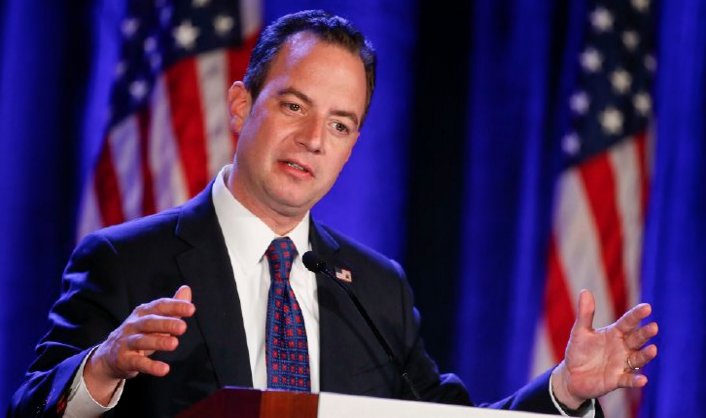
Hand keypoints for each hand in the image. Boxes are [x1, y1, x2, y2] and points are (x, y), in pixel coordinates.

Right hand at [84, 285, 195, 404]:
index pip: (159, 306)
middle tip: (183, 327)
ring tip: (174, 343)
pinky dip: (151, 366)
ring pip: (142, 341)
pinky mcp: (124, 359)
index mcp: (143, 312)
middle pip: (149, 322)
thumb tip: (186, 289)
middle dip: (166, 324)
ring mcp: (127, 342)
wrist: (110, 356)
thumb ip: (172, 307)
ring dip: (158, 342)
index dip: (174, 306)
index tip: (191, 309)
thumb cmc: (139, 334)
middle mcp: (133, 325)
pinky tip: (164, 369)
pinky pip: (138, 362)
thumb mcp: (155, 319)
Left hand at [552, 289, 657, 408]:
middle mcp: (622, 348)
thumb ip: (585, 313)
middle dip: (645, 333)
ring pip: (637, 358)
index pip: (628, 322)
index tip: (647, 307)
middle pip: (636, 339)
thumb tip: (585, 290)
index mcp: (614, 333)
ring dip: (645, 355)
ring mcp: (621, 364)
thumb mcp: (580, 331)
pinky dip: (635, 380)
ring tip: (653, 349)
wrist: (571, 375)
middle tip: (654, 327)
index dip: (636, 315)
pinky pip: (628, 380)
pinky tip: (643, 380)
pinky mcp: (616, 380)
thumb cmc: (578, 351)